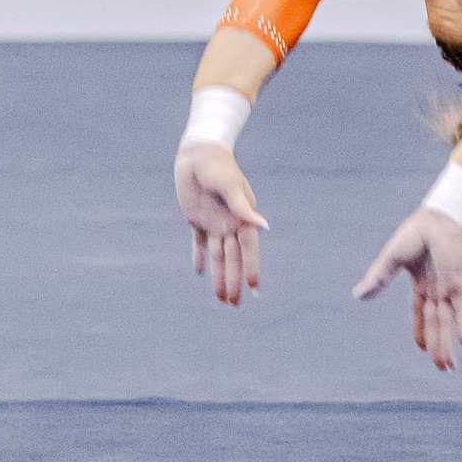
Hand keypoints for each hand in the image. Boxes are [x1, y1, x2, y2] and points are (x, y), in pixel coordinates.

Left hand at [174, 143, 268, 305]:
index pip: (249, 250)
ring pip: (219, 257)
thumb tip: (264, 227)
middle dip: (235, 282)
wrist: (199, 156)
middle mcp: (231, 225)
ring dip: (220, 277)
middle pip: (234, 259)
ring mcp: (214, 224)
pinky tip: (200, 272)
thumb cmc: (218, 169)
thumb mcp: (230, 187)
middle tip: (234, 304)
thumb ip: (244, 208)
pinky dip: (200, 258)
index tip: (254, 289)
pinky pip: (200, 245)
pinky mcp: (197, 221)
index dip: (252, 269)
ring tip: (221, 298)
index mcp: (242, 218)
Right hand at [352, 208, 461, 370]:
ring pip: (447, 324)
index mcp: (423, 283)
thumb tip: (357, 295)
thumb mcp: (391, 260)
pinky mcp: (456, 284)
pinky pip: (461, 310)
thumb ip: (378, 279)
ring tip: (449, 367)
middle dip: (439, 346)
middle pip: (437, 324)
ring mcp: (448, 288)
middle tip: (443, 369)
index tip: (423, 349)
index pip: (422, 313)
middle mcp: (437, 289)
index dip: (422, 331)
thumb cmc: (415, 234)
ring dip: (447, 345)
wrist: (435, 219)